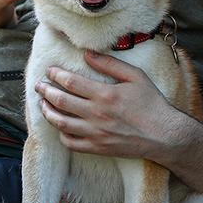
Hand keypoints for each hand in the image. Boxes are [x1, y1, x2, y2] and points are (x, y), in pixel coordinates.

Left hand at [34, 50, 180, 158]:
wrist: (164, 135)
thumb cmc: (152, 103)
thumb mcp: (135, 76)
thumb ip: (110, 64)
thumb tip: (87, 54)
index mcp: (105, 94)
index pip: (70, 82)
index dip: (56, 75)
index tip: (50, 71)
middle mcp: (96, 114)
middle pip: (60, 101)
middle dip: (45, 91)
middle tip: (39, 85)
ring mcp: (95, 133)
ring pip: (61, 123)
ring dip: (47, 112)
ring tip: (43, 104)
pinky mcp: (97, 148)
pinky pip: (71, 143)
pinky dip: (61, 134)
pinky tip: (60, 125)